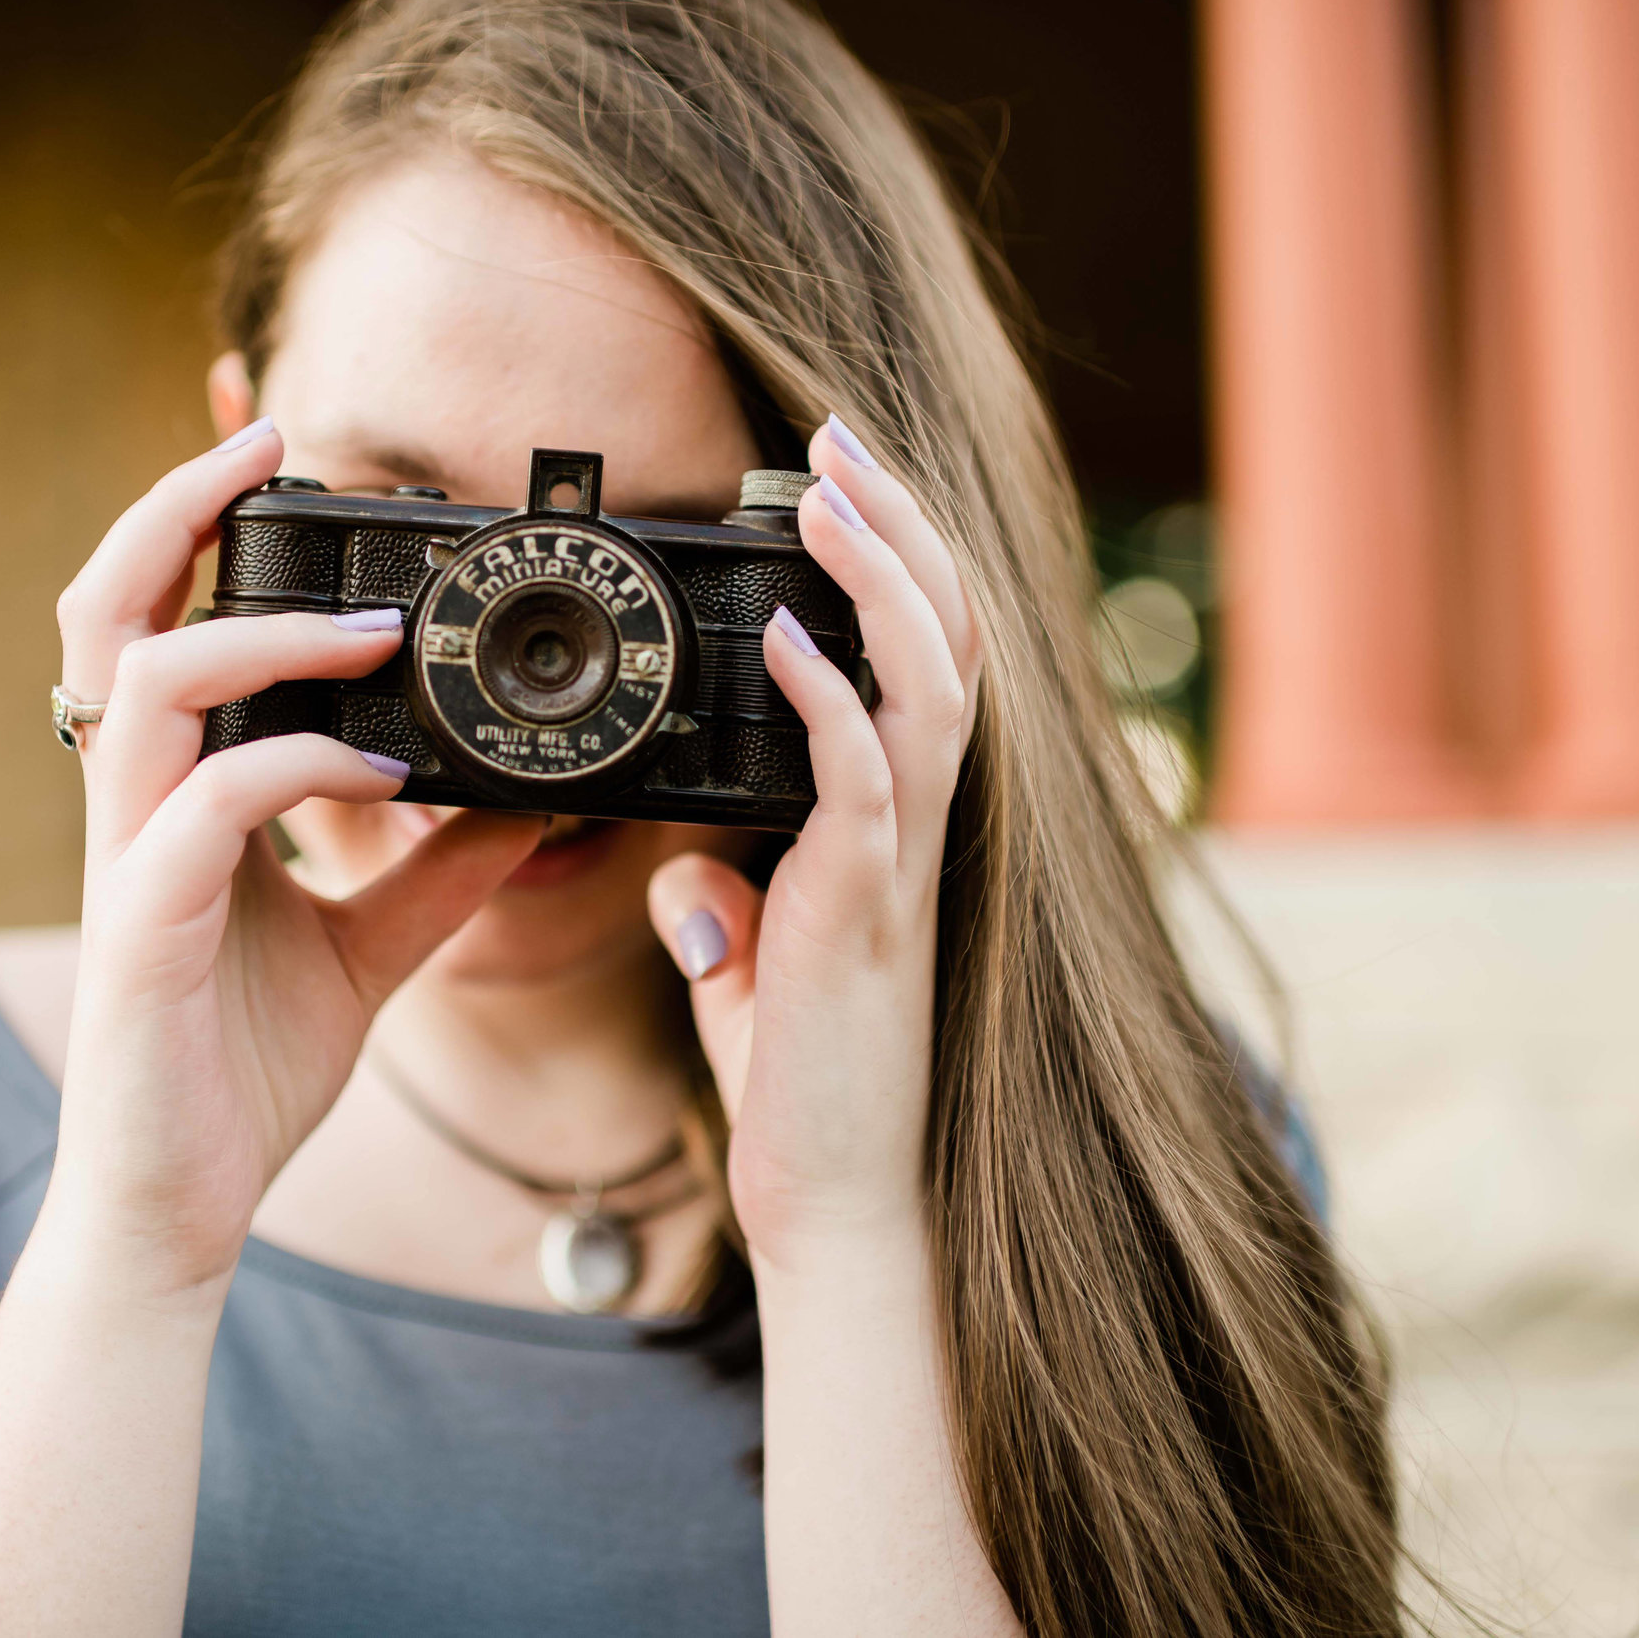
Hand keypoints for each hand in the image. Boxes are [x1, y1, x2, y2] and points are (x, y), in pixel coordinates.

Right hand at [48, 420, 541, 1293]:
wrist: (184, 1207)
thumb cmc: (244, 1070)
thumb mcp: (371, 949)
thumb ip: (436, 869)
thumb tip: (531, 805)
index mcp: (174, 793)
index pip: (157, 620)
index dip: (194, 527)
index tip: (283, 461)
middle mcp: (134, 805)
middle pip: (104, 606)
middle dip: (174, 507)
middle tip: (268, 441)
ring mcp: (129, 859)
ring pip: (150, 680)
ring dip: (267, 631)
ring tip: (376, 627)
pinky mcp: (144, 928)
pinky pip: (211, 805)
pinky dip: (300, 765)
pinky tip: (383, 772)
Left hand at [646, 416, 982, 1267]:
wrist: (833, 1203)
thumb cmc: (804, 1092)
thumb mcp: (756, 980)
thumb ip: (732, 916)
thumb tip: (692, 883)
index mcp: (896, 827)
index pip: (923, 660)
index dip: (897, 563)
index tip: (834, 481)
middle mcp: (919, 829)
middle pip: (946, 637)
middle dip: (898, 526)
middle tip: (838, 436)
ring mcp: (903, 864)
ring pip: (927, 681)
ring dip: (878, 576)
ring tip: (825, 489)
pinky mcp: (863, 910)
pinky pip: (862, 779)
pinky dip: (828, 696)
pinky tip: (783, 632)